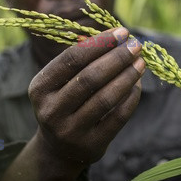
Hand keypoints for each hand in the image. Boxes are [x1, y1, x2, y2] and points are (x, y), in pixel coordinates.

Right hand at [28, 27, 144, 166]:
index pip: (72, 59)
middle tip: (136, 45)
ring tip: (140, 63)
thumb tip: (117, 37)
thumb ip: (82, 60)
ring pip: (106, 98)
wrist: (59, 148)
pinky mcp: (91, 145)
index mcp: (40, 88)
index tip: (122, 32)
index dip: (100, 43)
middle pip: (90, 77)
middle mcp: (51, 111)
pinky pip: (118, 117)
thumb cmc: (65, 102)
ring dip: (128, 76)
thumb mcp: (60, 82)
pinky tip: (138, 84)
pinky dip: (131, 98)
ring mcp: (70, 131)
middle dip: (117, 58)